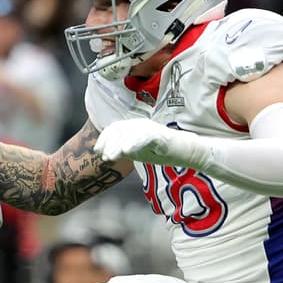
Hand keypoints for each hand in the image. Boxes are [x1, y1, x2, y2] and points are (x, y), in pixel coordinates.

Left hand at [94, 118, 208, 169]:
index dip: (104, 138)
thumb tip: (102, 152)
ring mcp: (150, 128)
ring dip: (118, 145)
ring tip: (111, 157)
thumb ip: (121, 150)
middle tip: (105, 157)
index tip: (98, 151)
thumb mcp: (136, 152)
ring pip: (130, 133)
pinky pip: (145, 136)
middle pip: (120, 129)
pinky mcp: (160, 135)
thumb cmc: (159, 151)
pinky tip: (126, 151)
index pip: (114, 128)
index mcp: (133, 127)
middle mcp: (140, 124)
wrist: (184, 152)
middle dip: (110, 143)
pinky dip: (134, 142)